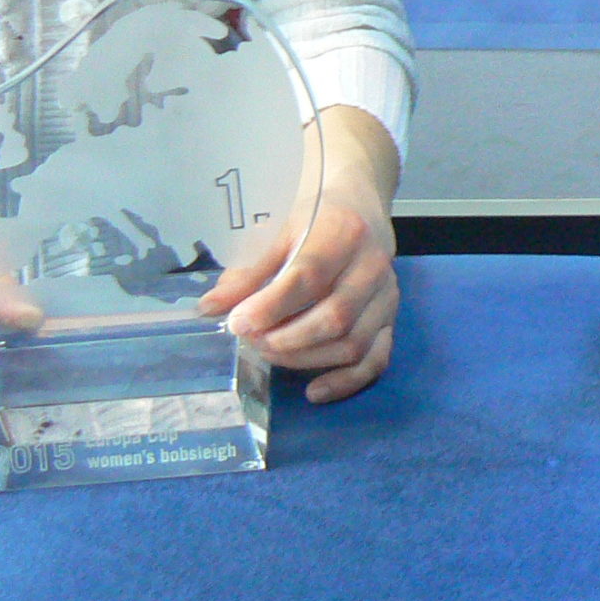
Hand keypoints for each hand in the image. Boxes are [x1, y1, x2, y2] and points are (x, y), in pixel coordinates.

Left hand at [197, 177, 398, 403]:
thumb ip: (248, 274)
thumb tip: (209, 309)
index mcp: (343, 233)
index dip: (271, 306)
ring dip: (306, 359)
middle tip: (253, 340)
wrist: (360, 209)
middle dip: (287, 339)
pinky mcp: (391, 319)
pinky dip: (346, 382)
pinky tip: (314, 391)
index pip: (309, 276)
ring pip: (353, 343)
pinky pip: (375, 360)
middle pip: (335, 316)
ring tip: (271, 353)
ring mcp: (386, 295)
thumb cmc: (314, 222)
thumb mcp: (279, 235)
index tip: (238, 323)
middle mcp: (371, 266)